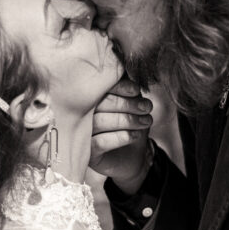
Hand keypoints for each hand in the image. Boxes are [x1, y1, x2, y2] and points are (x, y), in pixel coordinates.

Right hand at [91, 77, 152, 191]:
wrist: (133, 156)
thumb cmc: (131, 125)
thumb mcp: (133, 104)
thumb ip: (128, 89)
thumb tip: (130, 73)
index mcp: (92, 99)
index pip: (100, 88)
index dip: (119, 87)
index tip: (136, 91)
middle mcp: (82, 115)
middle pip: (99, 104)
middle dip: (127, 104)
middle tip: (146, 108)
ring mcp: (83, 134)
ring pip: (99, 122)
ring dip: (127, 120)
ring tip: (145, 122)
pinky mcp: (88, 153)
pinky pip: (100, 142)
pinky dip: (120, 137)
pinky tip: (135, 135)